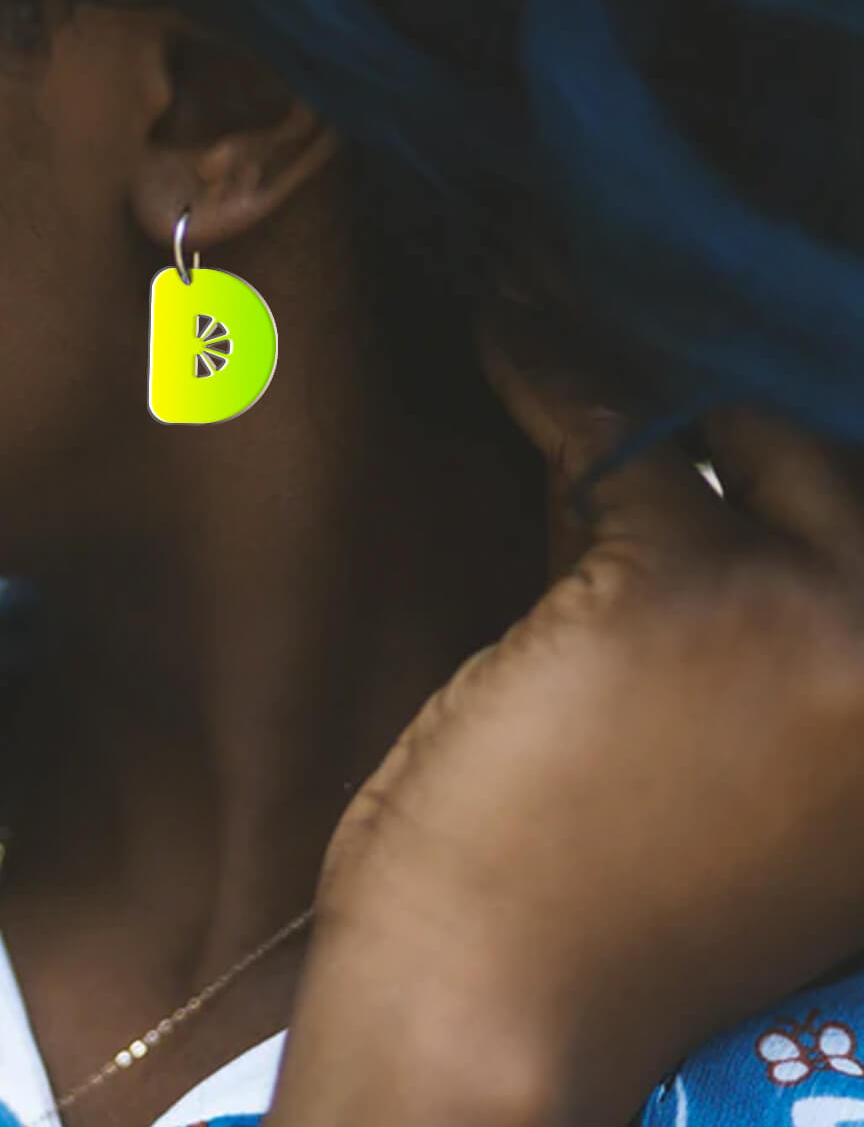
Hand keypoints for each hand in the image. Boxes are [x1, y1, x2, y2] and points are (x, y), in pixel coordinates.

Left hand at [264, 303, 863, 1126]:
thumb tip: (695, 458)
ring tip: (565, 304)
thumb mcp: (736, 768)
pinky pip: (611, 435)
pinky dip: (549, 373)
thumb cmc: (594, 905)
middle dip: (737, 407)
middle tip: (650, 322)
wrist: (493, 1018)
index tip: (740, 384)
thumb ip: (747, 622)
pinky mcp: (678, 591)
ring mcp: (817, 622)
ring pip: (735, 440)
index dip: (801, 453)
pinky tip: (510, 331)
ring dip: (648, 377)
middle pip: (829, 469)